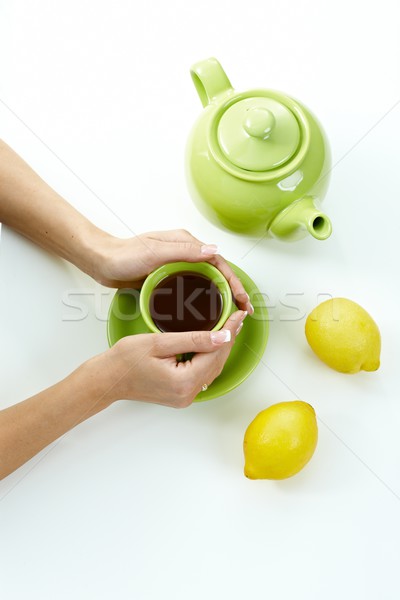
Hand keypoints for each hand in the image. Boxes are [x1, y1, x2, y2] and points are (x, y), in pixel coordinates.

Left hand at [92, 229, 252, 313]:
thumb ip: (184, 251)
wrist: (102, 261)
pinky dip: (205, 298)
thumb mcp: (155, 252)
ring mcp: (177, 265)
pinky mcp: (168, 277)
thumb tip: (213, 250)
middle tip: (244, 310)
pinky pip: (192, 288)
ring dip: (221, 296)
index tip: (242, 299)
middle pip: (217, 273)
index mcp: (186, 243)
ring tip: (232, 313)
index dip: (233, 281)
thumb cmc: (124, 255)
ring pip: (206, 281)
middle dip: (233, 291)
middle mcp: (185, 253)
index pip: (218, 263)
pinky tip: (207, 311)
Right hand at [98, 310, 246, 407]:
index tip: (238, 315)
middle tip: (237, 317)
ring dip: (221, 348)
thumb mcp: (160, 342)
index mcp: (184, 381)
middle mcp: (187, 394)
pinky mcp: (181, 395)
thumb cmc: (125, 360)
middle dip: (228, 338)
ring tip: (230, 326)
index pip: (216, 352)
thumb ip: (193, 339)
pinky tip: (212, 343)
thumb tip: (222, 336)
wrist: (107, 378)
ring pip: (212, 369)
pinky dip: (209, 358)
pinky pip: (202, 374)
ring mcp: (185, 397)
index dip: (229, 331)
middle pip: (217, 362)